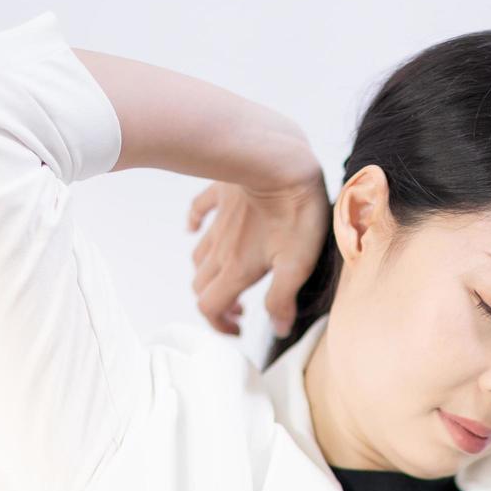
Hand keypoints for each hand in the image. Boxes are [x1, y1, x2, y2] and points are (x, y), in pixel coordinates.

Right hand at [186, 170, 329, 336]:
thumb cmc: (294, 213)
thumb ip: (283, 298)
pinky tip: (196, 228)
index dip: (219, 324)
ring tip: (229, 277)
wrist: (279, 161)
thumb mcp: (298, 264)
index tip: (239, 328)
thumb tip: (279, 328)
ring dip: (208, 273)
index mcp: (236, 270)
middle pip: (201, 287)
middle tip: (240, 307)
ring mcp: (217, 223)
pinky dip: (193, 225)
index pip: (210, 307)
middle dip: (216, 303)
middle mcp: (220, 251)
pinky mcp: (219, 196)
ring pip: (198, 257)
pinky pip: (196, 212)